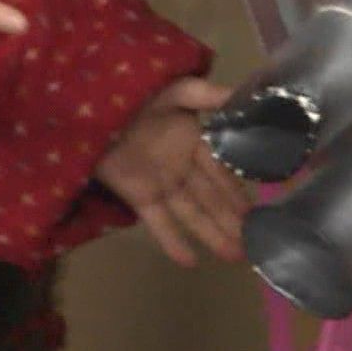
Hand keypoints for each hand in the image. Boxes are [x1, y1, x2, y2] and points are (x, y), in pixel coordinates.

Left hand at [94, 78, 251, 266]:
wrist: (93, 106)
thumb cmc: (137, 93)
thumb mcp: (176, 88)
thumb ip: (208, 95)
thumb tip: (244, 98)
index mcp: (193, 141)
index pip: (222, 171)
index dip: (238, 191)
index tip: (258, 210)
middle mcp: (181, 167)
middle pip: (211, 199)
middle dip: (232, 221)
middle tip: (254, 243)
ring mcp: (160, 184)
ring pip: (192, 214)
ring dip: (212, 235)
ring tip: (235, 256)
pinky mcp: (139, 196)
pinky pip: (159, 222)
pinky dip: (172, 242)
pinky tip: (190, 262)